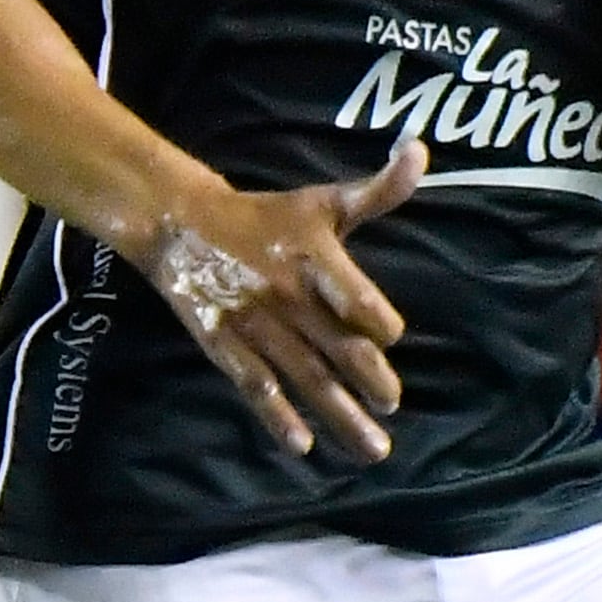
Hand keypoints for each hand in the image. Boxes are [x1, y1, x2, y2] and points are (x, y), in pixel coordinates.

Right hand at [134, 142, 421, 462]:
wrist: (180, 223)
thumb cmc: (265, 216)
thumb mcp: (323, 200)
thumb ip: (378, 190)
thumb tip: (421, 152)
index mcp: (313, 257)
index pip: (353, 297)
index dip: (377, 320)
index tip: (391, 338)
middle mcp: (288, 294)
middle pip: (336, 345)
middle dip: (367, 380)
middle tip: (392, 407)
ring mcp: (256, 325)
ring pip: (305, 376)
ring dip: (339, 414)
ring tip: (372, 450)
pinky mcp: (225, 345)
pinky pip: (256, 385)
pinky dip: (278, 416)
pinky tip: (302, 445)